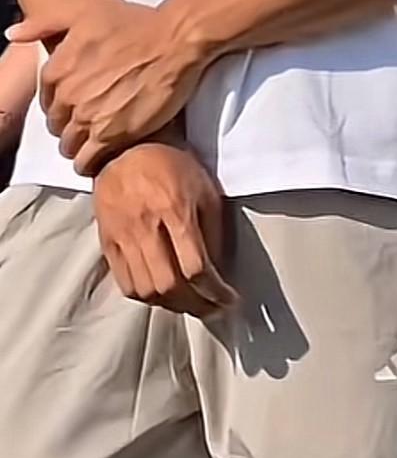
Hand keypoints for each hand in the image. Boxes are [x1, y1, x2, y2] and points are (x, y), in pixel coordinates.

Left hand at [9, 0, 206, 173]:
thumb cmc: (134, 22)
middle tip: (87, 125)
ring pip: (69, 146)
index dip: (59, 105)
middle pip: (57, 125)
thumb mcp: (82, 11)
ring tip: (94, 144)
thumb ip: (43, 23)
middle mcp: (67, 95)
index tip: (73, 107)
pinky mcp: (111, 136)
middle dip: (68, 126)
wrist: (174, 41)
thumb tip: (11, 33)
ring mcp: (88, 118)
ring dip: (78, 147)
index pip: (46, 100)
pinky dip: (90, 164)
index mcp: (57, 68)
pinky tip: (99, 160)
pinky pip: (88, 161)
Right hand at [93, 139, 236, 320]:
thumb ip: (213, 232)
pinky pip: (125, 283)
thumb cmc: (173, 166)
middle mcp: (145, 226)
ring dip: (172, 305)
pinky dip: (146, 297)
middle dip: (196, 305)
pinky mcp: (107, 241)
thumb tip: (219, 273)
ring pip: (146, 290)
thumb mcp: (205, 190)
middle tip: (212, 308)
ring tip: (190, 304)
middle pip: (169, 285)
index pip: (195, 267)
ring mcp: (122, 235)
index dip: (215, 292)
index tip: (229, 299)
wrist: (127, 148)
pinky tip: (163, 294)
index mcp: (175, 210)